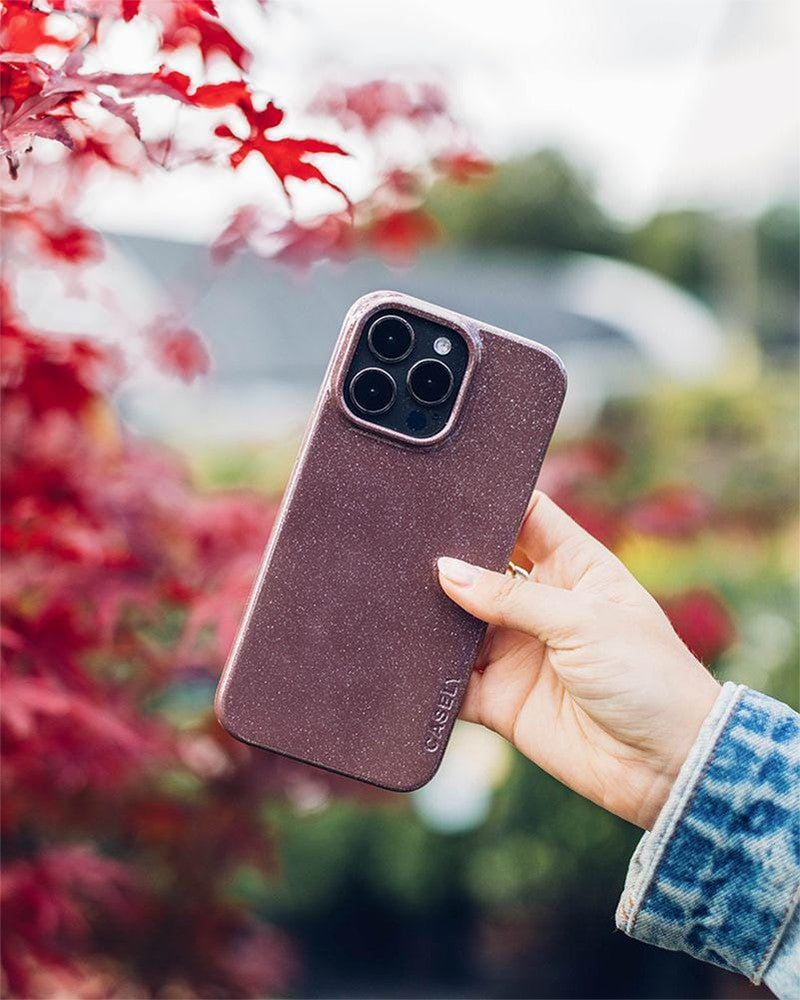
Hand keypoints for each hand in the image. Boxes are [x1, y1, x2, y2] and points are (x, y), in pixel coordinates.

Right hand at [437, 491, 720, 828]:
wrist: (667, 766)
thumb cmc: (649, 677)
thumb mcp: (583, 621)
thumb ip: (512, 597)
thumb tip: (447, 572)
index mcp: (573, 567)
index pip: (526, 516)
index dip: (491, 502)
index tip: (447, 493)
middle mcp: (540, 603)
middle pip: (482, 567)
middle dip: (449, 558)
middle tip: (409, 549)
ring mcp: (517, 650)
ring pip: (460, 624)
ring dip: (434, 617)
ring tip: (399, 600)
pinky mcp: (500, 698)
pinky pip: (454, 681)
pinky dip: (431, 674)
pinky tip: (408, 659)